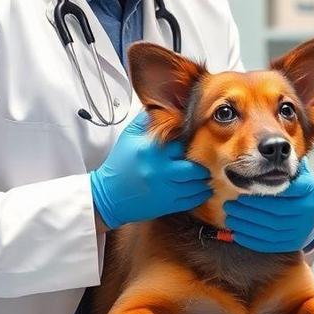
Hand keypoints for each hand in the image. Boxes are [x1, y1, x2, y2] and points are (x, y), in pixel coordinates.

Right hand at [90, 111, 211, 228]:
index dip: (191, 143)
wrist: (108, 195)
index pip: (181, 143)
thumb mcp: (128, 137)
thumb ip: (145, 120)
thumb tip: (162, 108)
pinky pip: (191, 201)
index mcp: (151, 150)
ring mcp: (164, 189)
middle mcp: (160, 170)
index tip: (195, 143)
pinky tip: (203, 191)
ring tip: (205, 177)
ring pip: (196, 185)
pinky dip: (200, 195)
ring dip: (204, 181)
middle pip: (193, 168)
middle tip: (204, 164)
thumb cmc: (119, 165)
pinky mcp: (166, 204)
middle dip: (201, 167)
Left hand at [223, 158, 313, 252]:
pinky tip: (237, 232)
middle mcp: (309, 210)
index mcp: (311, 189)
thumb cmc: (298, 190)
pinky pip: (270, 243)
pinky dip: (251, 239)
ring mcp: (302, 229)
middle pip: (274, 210)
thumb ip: (287, 163)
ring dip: (246, 223)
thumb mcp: (298, 173)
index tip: (245, 186)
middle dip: (249, 207)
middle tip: (230, 204)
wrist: (311, 216)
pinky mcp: (294, 244)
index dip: (262, 189)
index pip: (284, 188)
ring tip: (230, 215)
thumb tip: (276, 147)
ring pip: (269, 227)